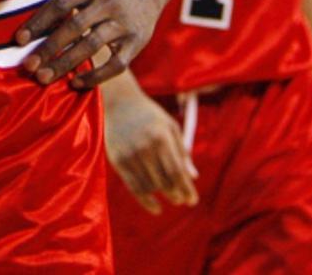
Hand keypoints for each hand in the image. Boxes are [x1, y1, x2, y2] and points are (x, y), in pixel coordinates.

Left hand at [16, 0, 171, 88]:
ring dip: (66, 64)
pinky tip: (75, 84)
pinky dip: (96, 77)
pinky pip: (116, 64)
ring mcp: (123, 23)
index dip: (39, 22)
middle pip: (75, 26)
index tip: (19, 40)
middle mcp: (108, 2)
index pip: (61, 4)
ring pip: (92, 46)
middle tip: (27, 66)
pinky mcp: (136, 42)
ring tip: (42, 78)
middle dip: (49, 48)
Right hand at [103, 75, 197, 213]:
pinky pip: (134, 187)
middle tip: (184, 201)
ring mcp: (131, 155)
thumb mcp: (170, 127)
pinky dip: (146, 201)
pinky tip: (156, 208)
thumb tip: (194, 177)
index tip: (193, 201)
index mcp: (162, 137)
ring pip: (150, 186)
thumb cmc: (151, 115)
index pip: (177, 171)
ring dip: (163, 196)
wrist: (120, 103)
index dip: (186, 189)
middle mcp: (146, 147)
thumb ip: (182, 151)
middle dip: (177, 195)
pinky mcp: (118, 160)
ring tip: (173, 198)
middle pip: (164, 181)